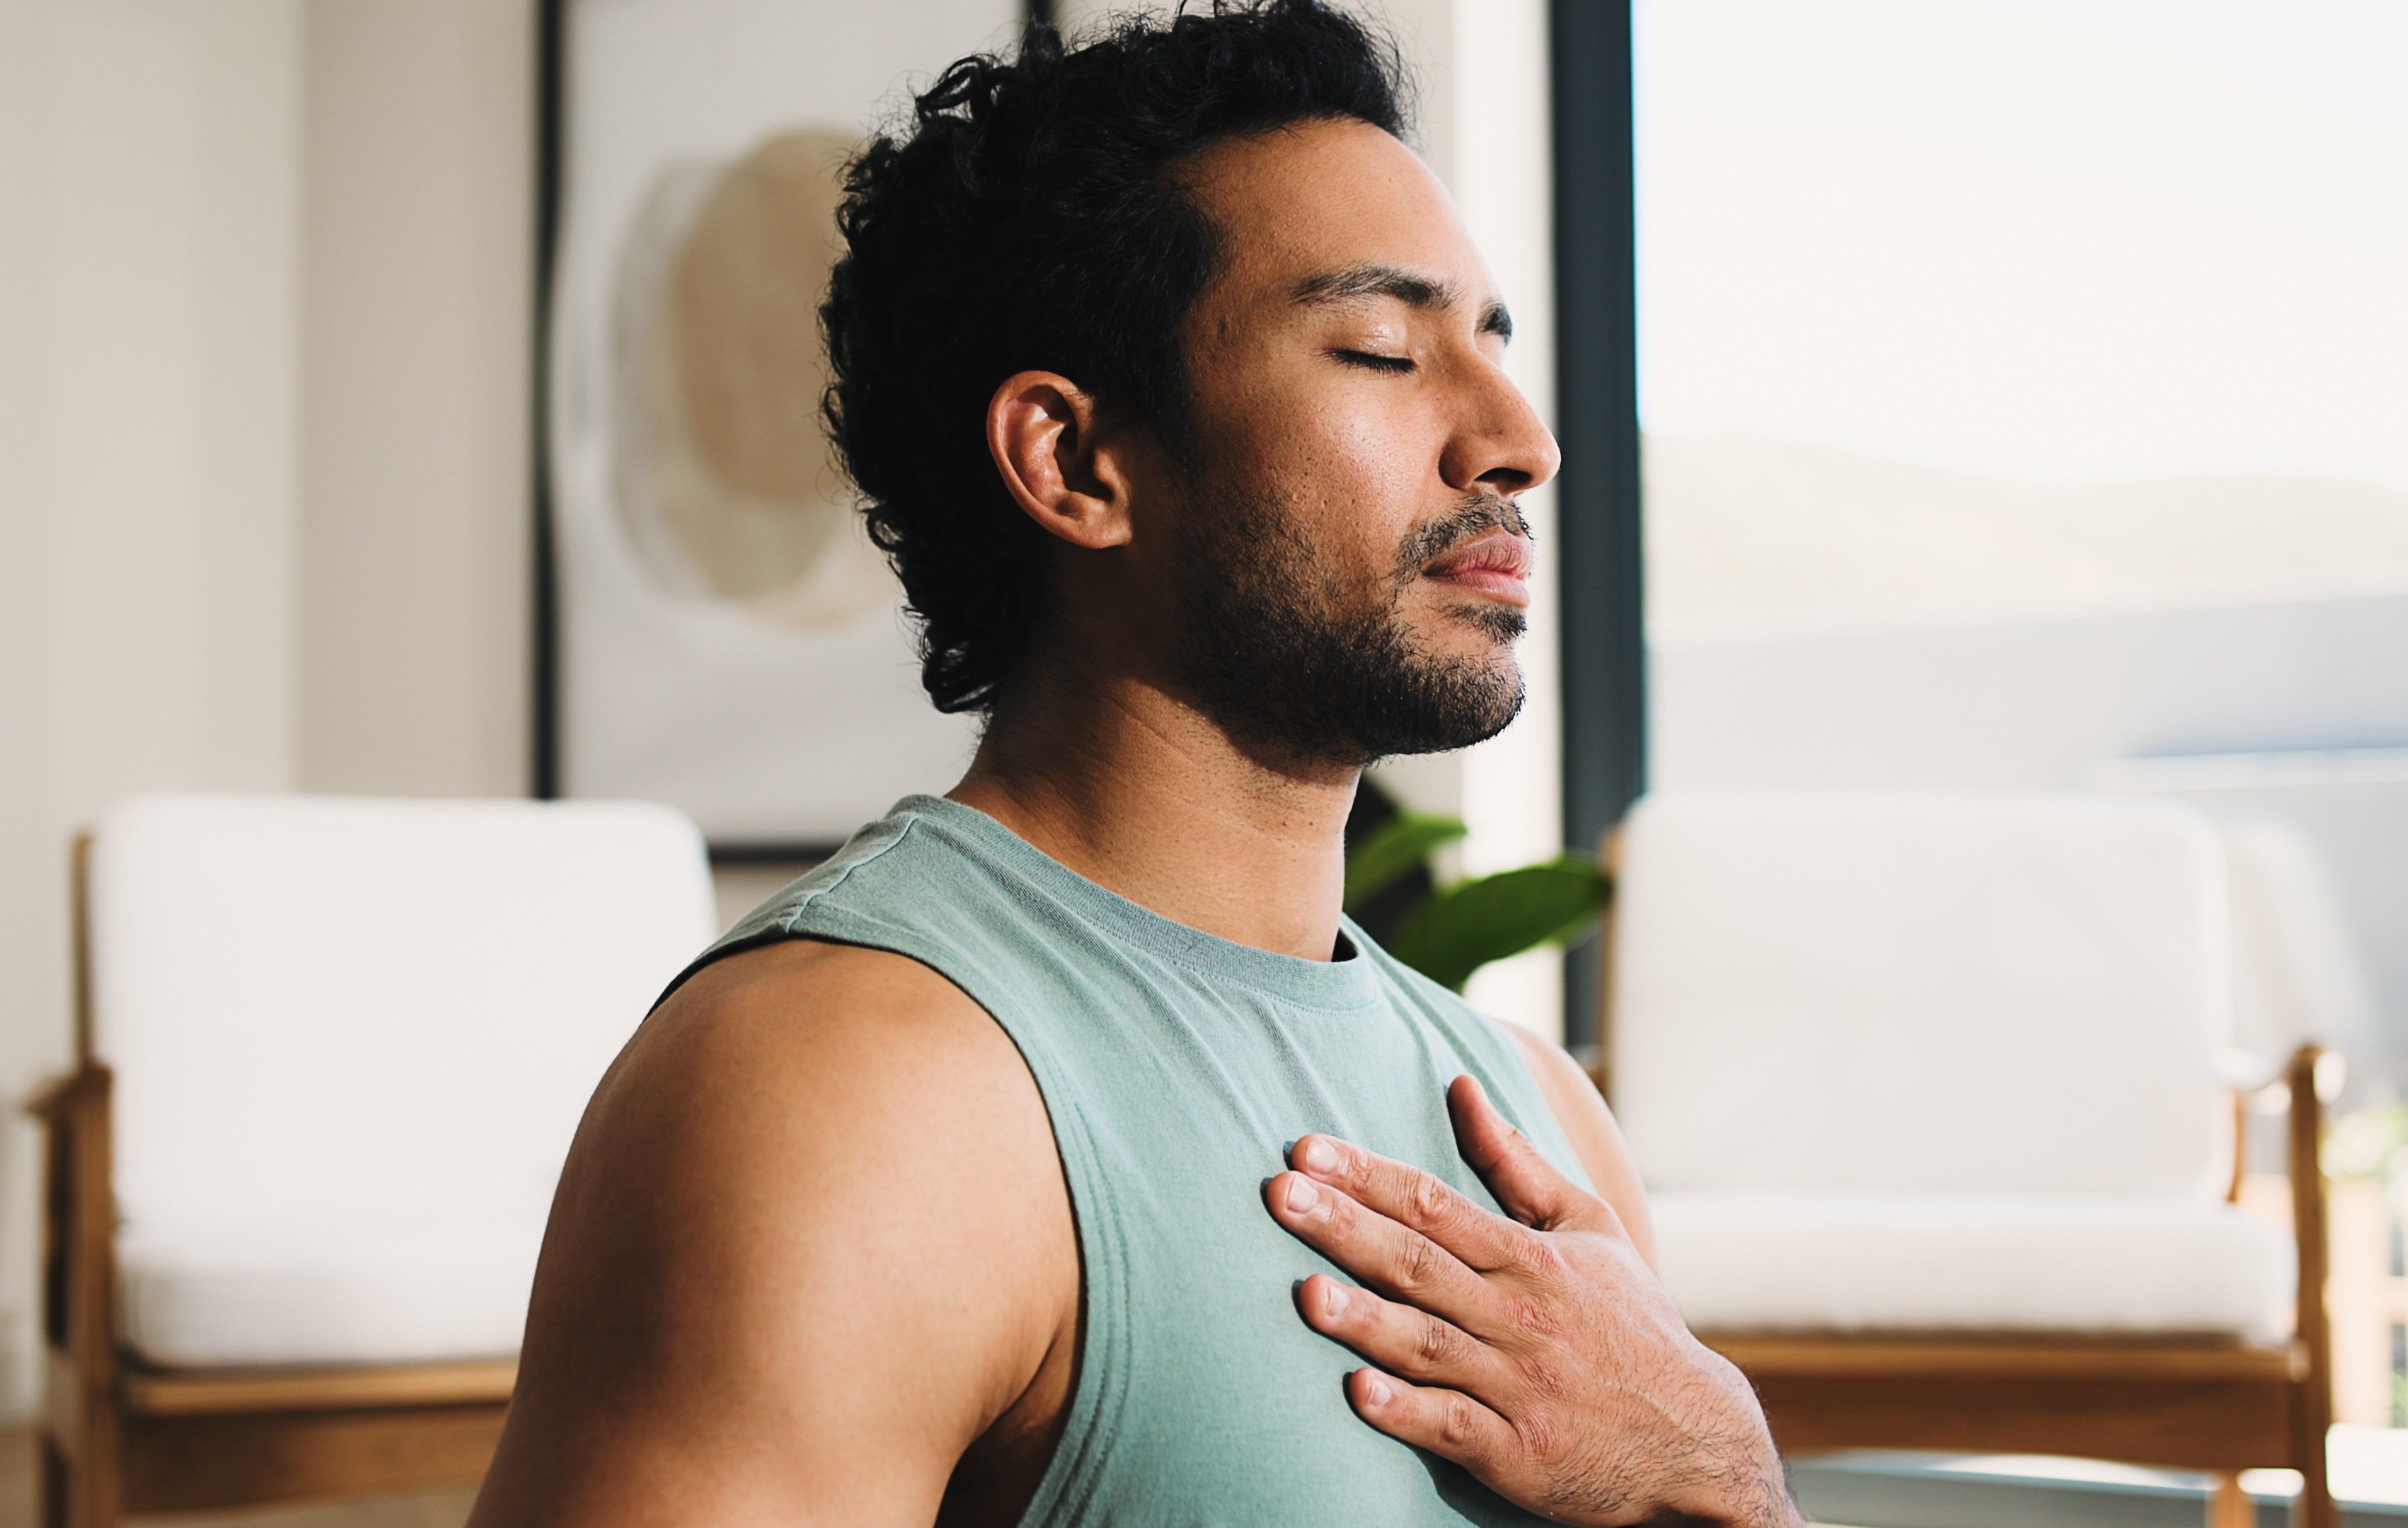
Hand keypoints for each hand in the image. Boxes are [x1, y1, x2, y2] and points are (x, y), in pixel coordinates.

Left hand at [1263, 1075, 1796, 1526]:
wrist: (1695, 1441)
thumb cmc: (1629, 1323)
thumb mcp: (1588, 1228)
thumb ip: (1516, 1161)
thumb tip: (1462, 1085)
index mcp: (1531, 1258)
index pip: (1435, 1204)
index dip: (1367, 1174)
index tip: (1305, 1147)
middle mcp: (1519, 1316)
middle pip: (1419, 1263)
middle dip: (1344, 1227)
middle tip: (1277, 1194)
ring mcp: (1517, 1386)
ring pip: (1428, 1345)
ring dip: (1364, 1319)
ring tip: (1304, 1293)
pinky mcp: (1517, 1452)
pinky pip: (1454, 1427)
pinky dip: (1408, 1411)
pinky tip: (1359, 1393)